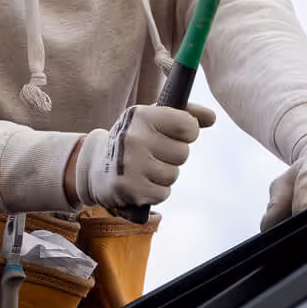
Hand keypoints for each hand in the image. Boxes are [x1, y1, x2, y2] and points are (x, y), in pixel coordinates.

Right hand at [75, 102, 216, 208]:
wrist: (94, 167)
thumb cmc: (134, 139)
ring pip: (173, 175)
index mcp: (141, 115)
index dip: (186, 132)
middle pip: (183, 153)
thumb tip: (212, 117)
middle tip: (153, 154)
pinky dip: (156, 191)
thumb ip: (185, 114)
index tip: (173, 134)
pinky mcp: (130, 189)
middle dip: (172, 156)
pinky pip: (163, 193)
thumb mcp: (153, 119)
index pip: (188, 126)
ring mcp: (130, 164)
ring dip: (163, 175)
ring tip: (144, 168)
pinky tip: (141, 182)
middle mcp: (134, 138)